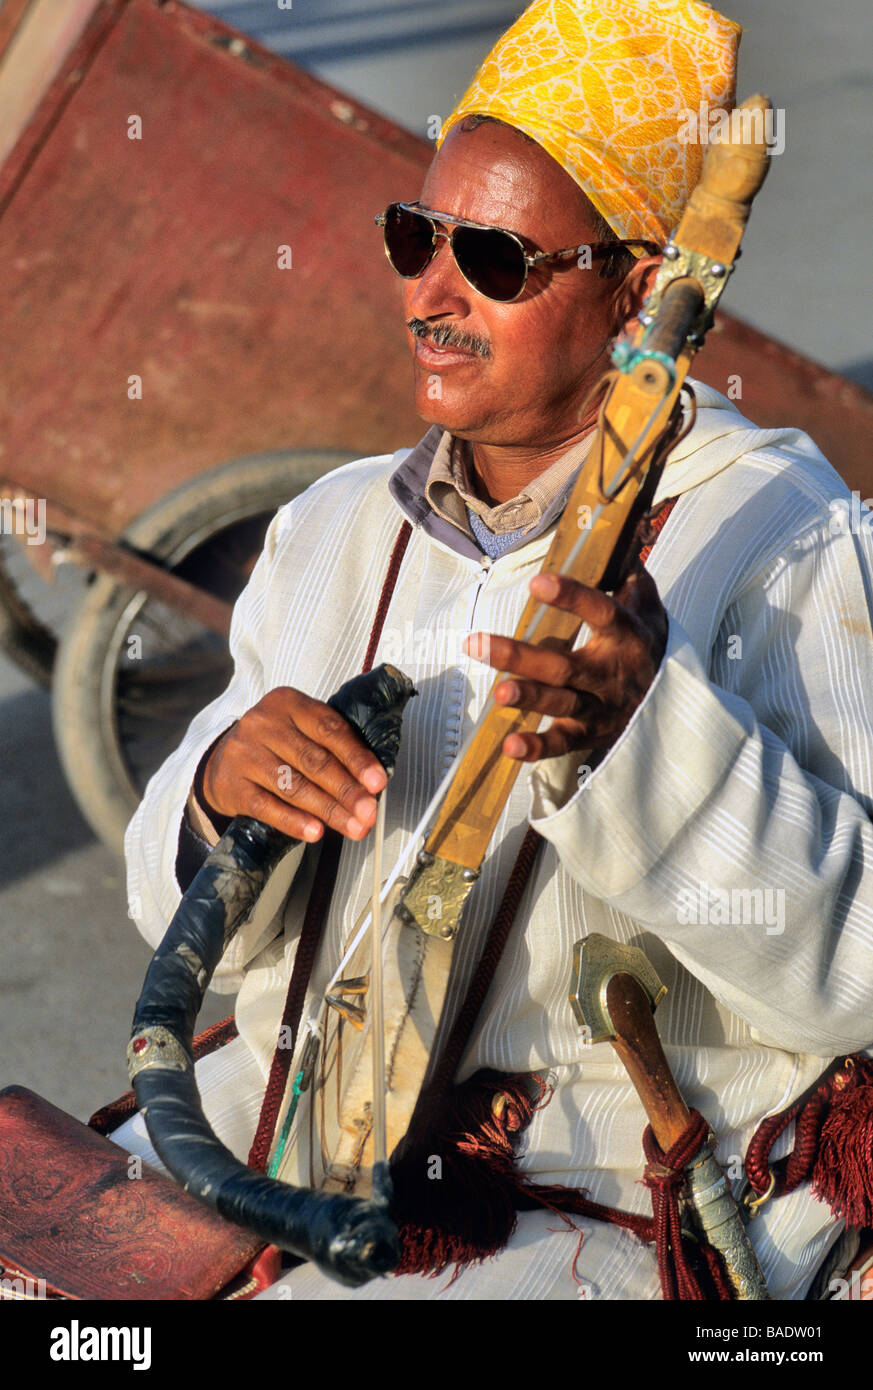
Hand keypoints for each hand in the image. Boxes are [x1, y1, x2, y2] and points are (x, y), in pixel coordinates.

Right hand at [201, 687, 387, 841]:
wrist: (222, 761)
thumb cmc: (274, 746)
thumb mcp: (300, 731)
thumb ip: (332, 747)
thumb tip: (371, 784)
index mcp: (289, 703)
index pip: (330, 730)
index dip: (357, 758)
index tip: (378, 782)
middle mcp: (263, 723)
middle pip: (314, 760)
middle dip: (347, 790)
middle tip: (369, 812)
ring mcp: (244, 753)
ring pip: (294, 786)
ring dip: (328, 810)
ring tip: (353, 827)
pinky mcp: (231, 784)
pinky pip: (266, 806)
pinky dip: (294, 821)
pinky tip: (316, 831)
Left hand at [464, 565, 667, 760]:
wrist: (677, 702)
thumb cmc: (648, 643)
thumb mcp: (649, 606)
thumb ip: (630, 571)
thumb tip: (623, 523)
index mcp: (627, 634)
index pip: (601, 612)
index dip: (572, 598)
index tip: (537, 583)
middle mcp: (611, 672)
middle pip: (565, 665)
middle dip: (521, 656)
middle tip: (476, 643)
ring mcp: (600, 707)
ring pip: (562, 704)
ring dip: (530, 698)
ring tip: (498, 693)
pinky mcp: (590, 734)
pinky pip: (564, 744)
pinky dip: (538, 749)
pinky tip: (510, 746)